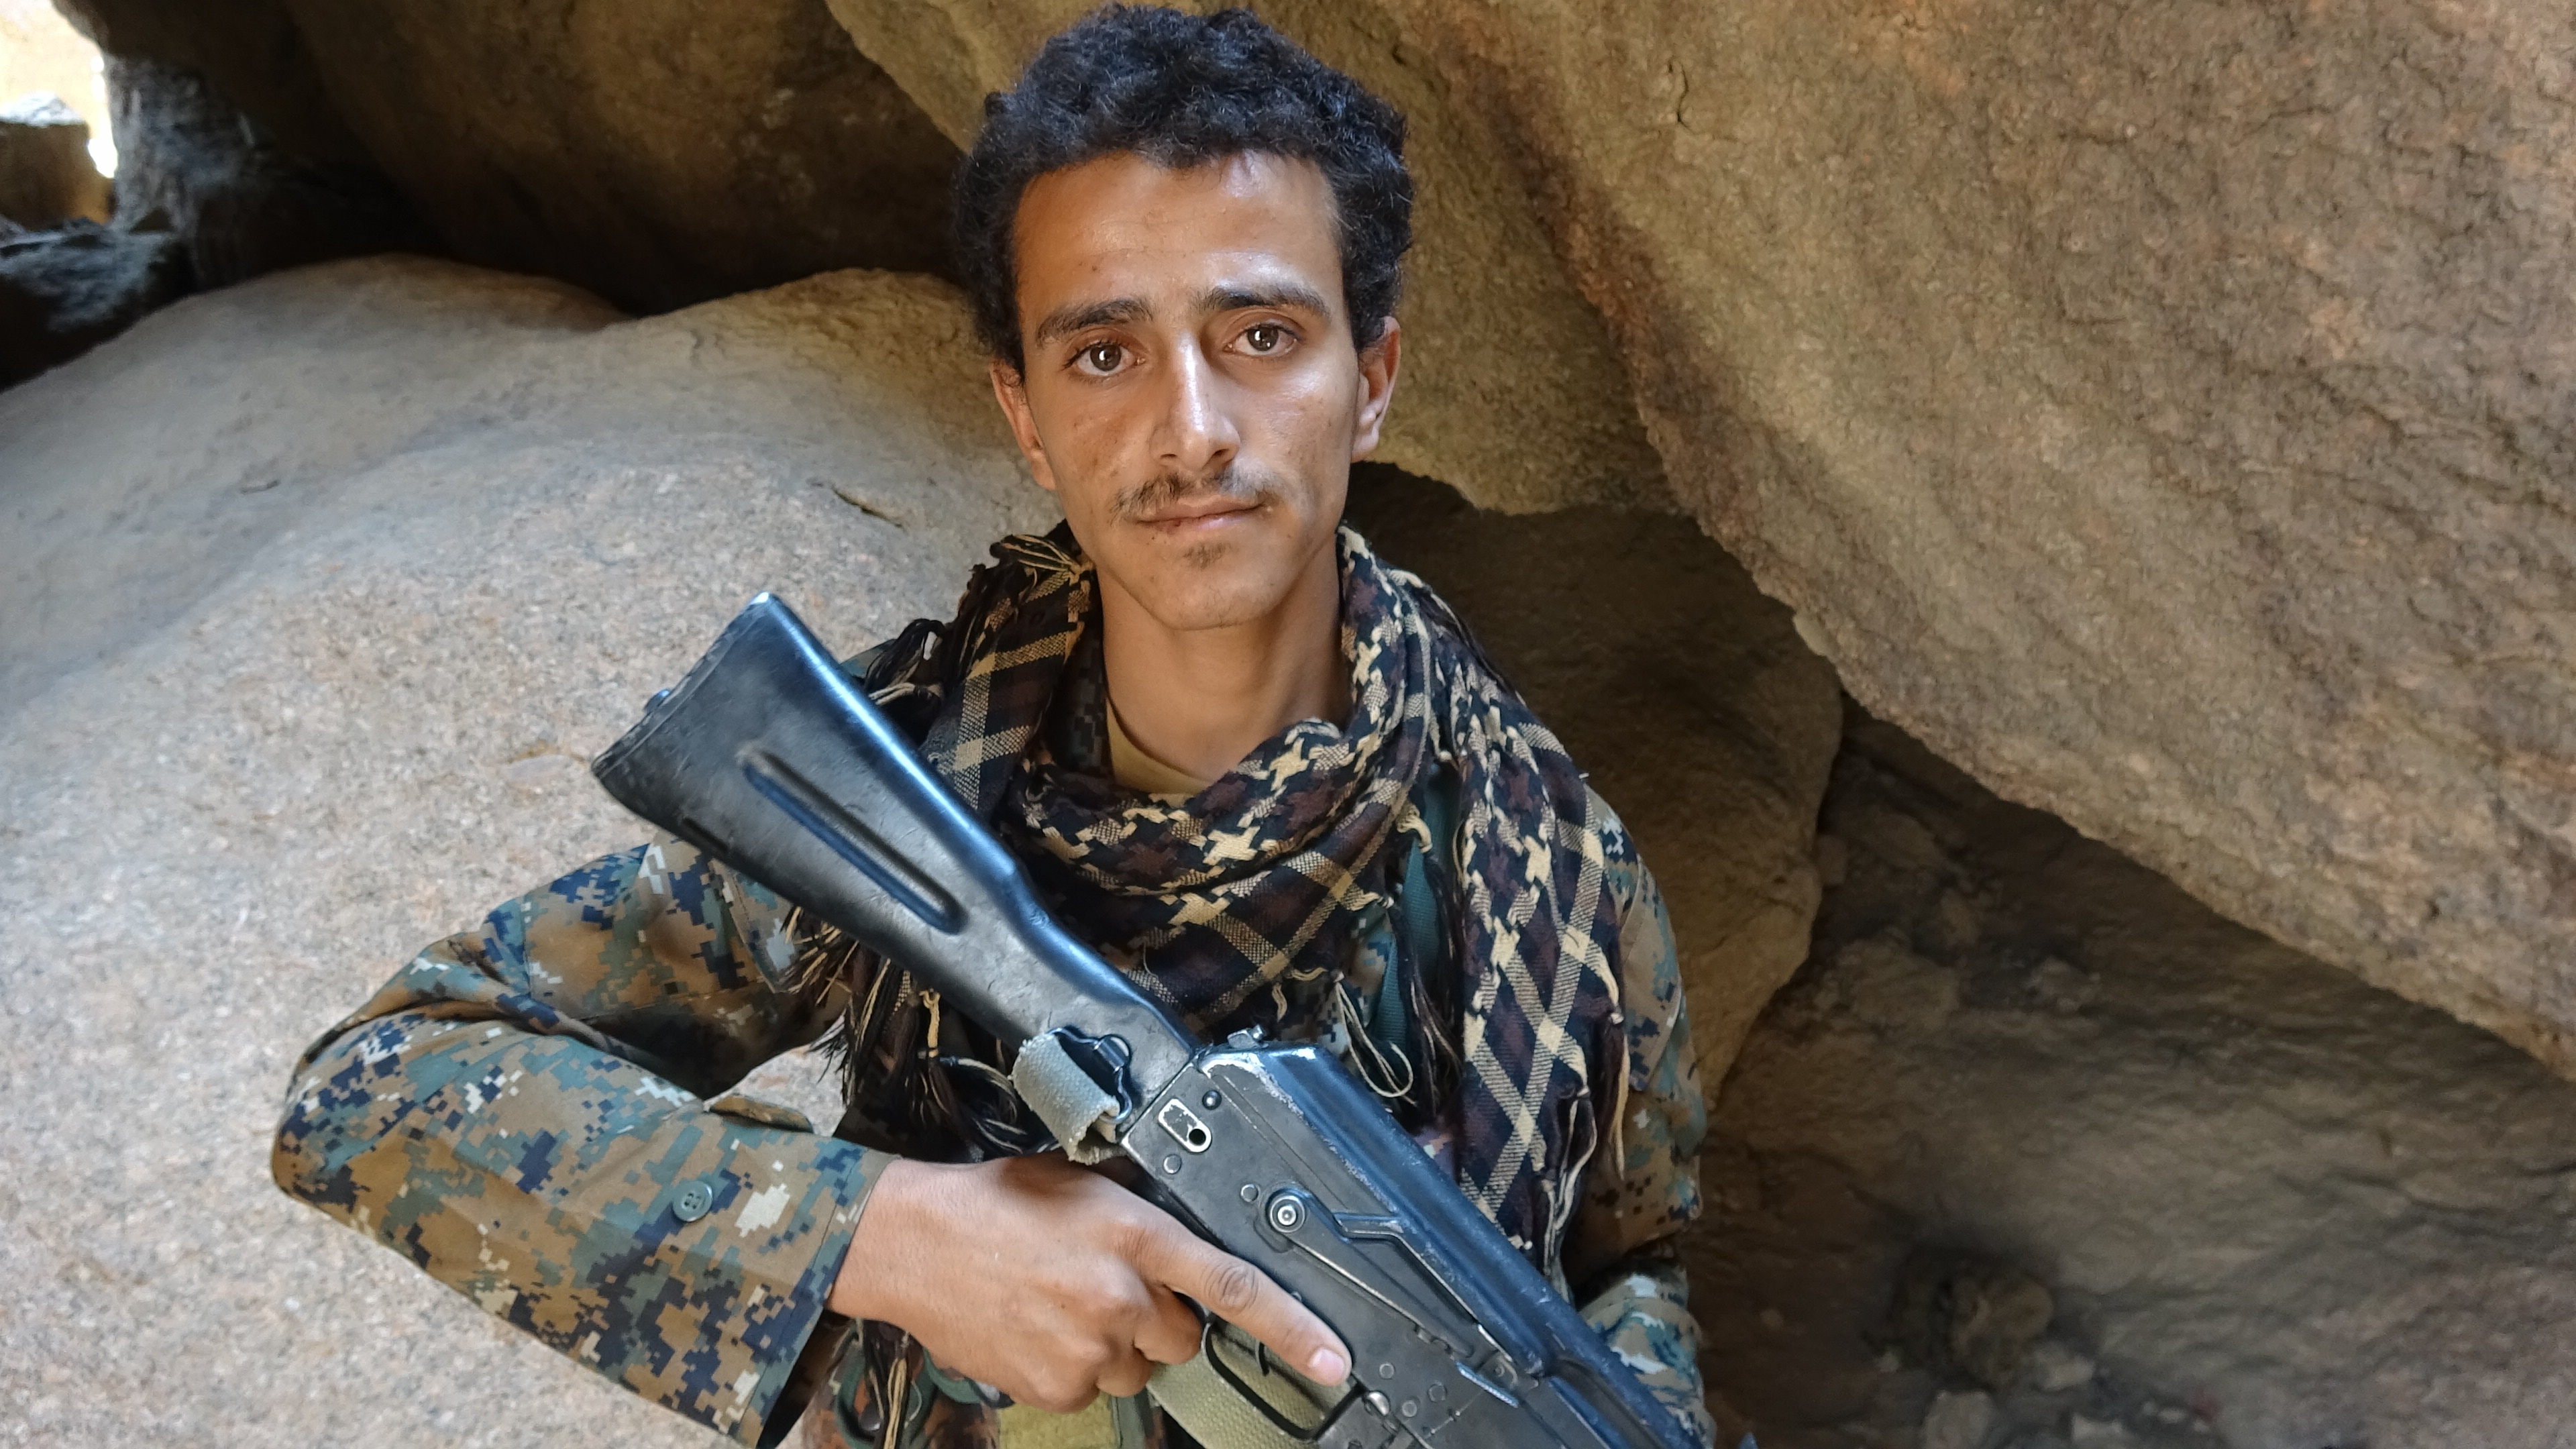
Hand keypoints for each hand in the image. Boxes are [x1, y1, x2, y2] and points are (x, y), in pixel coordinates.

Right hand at [828, 1153, 1350, 1411]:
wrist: (913, 1242)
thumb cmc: (996, 1203)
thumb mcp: (1085, 1185)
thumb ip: (1144, 1218)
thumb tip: (1184, 1249)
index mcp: (1136, 1234)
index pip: (1233, 1284)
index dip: (1291, 1326)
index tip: (1333, 1359)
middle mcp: (1120, 1296)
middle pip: (1181, 1336)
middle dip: (1157, 1319)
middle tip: (1106, 1287)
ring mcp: (1087, 1348)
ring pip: (1134, 1368)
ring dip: (1112, 1345)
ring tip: (1058, 1303)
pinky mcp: (1054, 1388)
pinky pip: (1089, 1389)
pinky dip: (1070, 1367)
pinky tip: (1036, 1328)